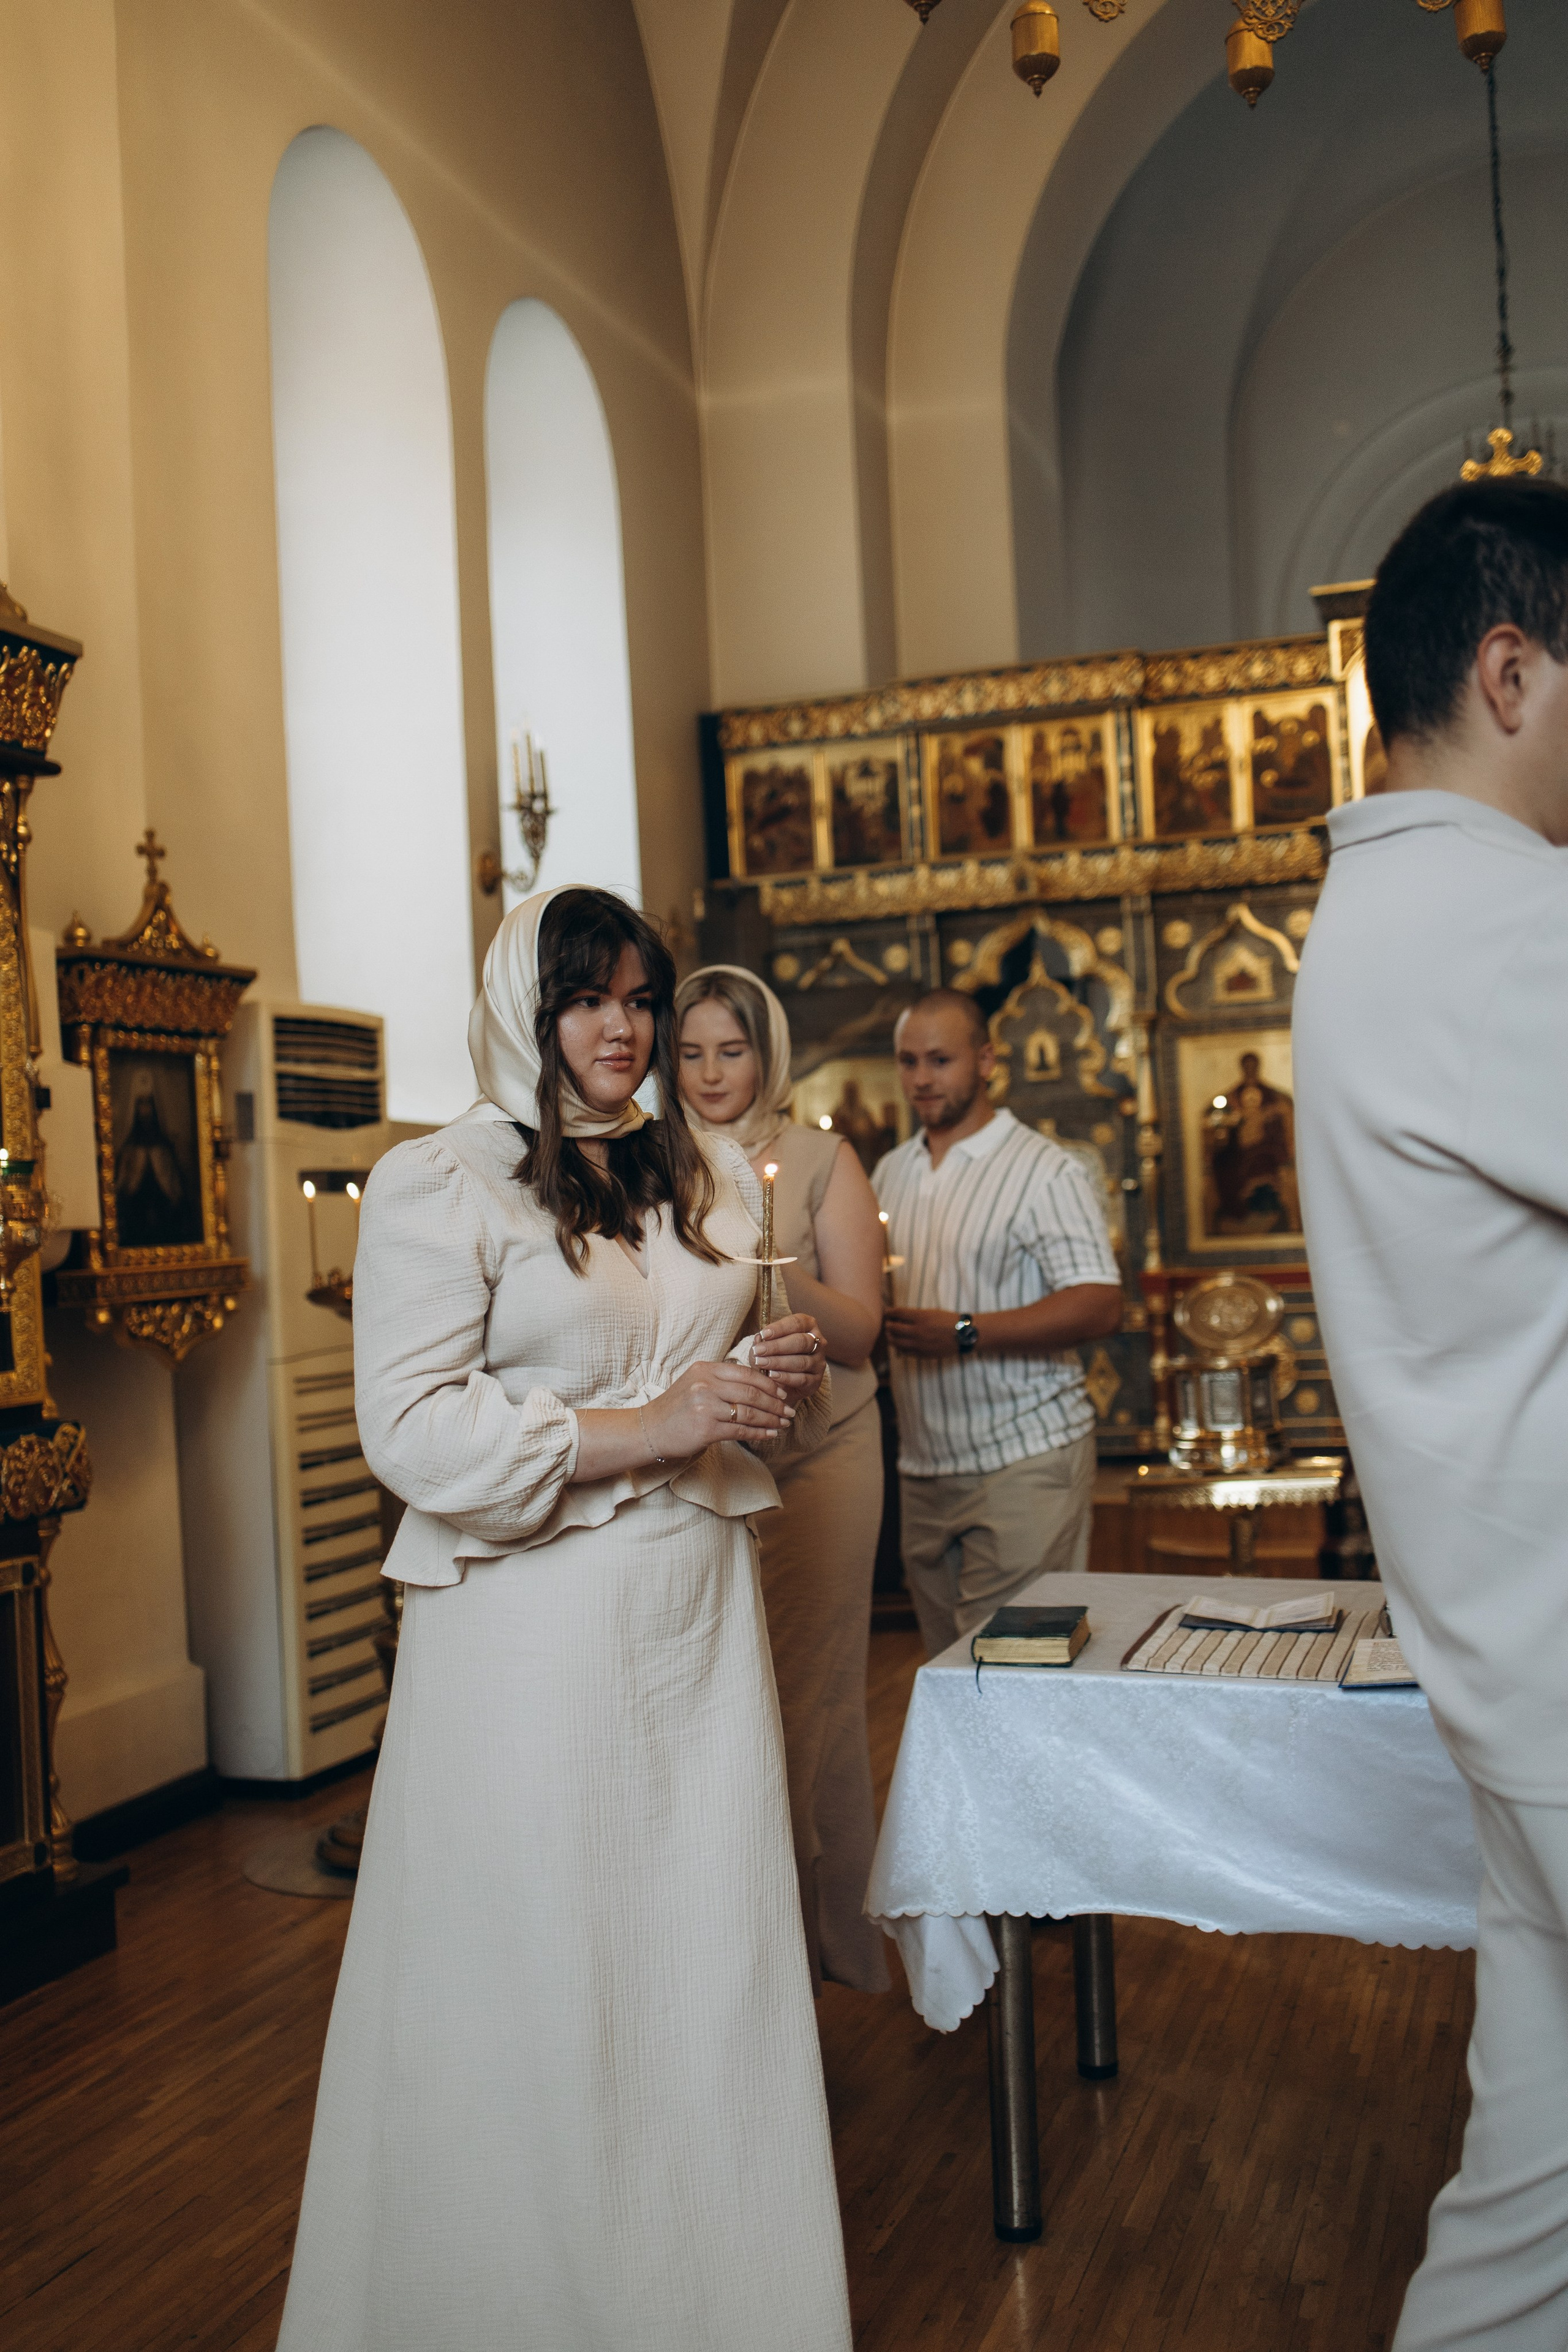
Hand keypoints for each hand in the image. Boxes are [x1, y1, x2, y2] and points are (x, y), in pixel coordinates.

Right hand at [642, 1358, 794, 1460]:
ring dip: (771, 1419)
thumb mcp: (695, 1382)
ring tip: (783, 1423)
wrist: (650, 1430)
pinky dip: (759, 1433)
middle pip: (752, 1392)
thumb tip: (758, 1385)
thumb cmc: (676, 1408)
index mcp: (705, 1369)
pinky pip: (741, 1430)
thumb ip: (722, 1380)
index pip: (747, 1373)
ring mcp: (705, 1406)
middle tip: (789, 1411)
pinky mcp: (706, 1429)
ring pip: (749, 1412)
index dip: (769, 1383)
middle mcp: (705, 1384)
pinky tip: (770, 1434)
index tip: (783, 1392)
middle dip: (776, 1403)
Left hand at [749, 1313, 826, 1401]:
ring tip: (761, 1363)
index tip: (764, 1334)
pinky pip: (802, 1379)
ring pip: (801, 1361)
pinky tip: (772, 1375)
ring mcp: (819, 1363)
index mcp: (809, 1326)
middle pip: (801, 1342)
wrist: (786, 1382)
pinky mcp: (816, 1381)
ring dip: (779, 1362)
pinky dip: (785, 1377)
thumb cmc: (778, 1356)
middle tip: (759, 1350)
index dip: (780, 1328)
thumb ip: (763, 1342)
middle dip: (777, 1346)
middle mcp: (818, 1343)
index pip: (797, 1323)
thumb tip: (758, 1338)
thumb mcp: (770, 1345)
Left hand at [883, 1306, 965, 1359]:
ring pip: (897, 1342)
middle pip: (894, 1328)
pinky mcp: (922, 1354)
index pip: (898, 1313)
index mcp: (921, 1317)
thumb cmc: (948, 1320)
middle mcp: (918, 1331)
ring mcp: (919, 1344)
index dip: (890, 1312)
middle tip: (887, 1324)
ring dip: (891, 1338)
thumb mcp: (931, 1312)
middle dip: (888, 1325)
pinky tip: (899, 1345)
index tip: (887, 1312)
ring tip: (890, 1335)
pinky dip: (899, 1348)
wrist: (962, 1335)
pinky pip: (905, 1352)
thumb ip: (915, 1314)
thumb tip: (899, 1315)